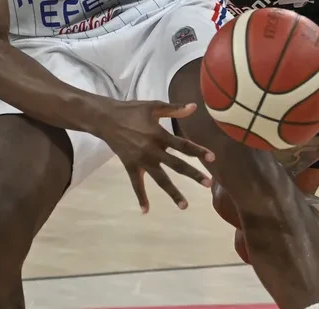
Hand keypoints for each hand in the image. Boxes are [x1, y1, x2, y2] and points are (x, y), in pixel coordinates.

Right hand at [95, 100, 214, 212]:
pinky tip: (146, 210)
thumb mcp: (153, 106)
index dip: (198, 151)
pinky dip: (141, 197)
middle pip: (176, 165)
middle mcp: (152, 150)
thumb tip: (194, 107)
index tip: (212, 158)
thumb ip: (174, 109)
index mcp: (159, 135)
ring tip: (184, 206)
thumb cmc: (132, 111)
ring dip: (173, 192)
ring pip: (160, 179)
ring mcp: (141, 160)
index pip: (182, 145)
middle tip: (207, 184)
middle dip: (193, 174)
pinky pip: (136, 184)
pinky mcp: (130, 166)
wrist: (106, 119)